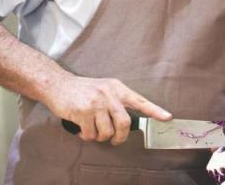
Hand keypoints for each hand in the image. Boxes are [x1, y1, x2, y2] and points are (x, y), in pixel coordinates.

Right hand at [44, 74, 170, 144]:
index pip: (140, 101)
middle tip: (115, 140)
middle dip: (121, 137)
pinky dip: (88, 136)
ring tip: (94, 131)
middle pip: (125, 123)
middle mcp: (109, 94)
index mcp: (117, 88)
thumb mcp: (104, 87)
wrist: (57, 84)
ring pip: (107, 131)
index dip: (155, 110)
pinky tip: (83, 130)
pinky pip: (91, 134)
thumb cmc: (83, 89)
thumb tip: (129, 121)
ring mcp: (96, 103)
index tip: (167, 118)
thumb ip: (117, 100)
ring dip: (100, 137)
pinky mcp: (82, 112)